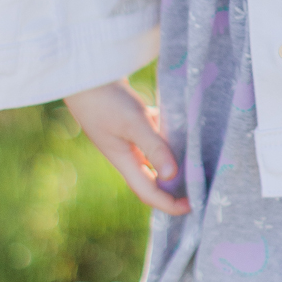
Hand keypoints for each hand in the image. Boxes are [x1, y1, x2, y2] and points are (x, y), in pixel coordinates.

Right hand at [64, 79, 189, 215]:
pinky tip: (179, 127)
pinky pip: (152, 138)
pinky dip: (166, 138)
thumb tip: (173, 176)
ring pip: (153, 159)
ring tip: (195, 161)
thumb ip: (154, 148)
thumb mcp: (134, 124)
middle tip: (197, 188)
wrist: (84, 76)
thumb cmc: (106, 100)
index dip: (170, 205)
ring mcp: (126, 139)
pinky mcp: (128, 124)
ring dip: (172, 163)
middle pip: (151, 181)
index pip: (149, 193)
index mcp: (125, 161)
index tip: (193, 205)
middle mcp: (126, 154)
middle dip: (172, 190)